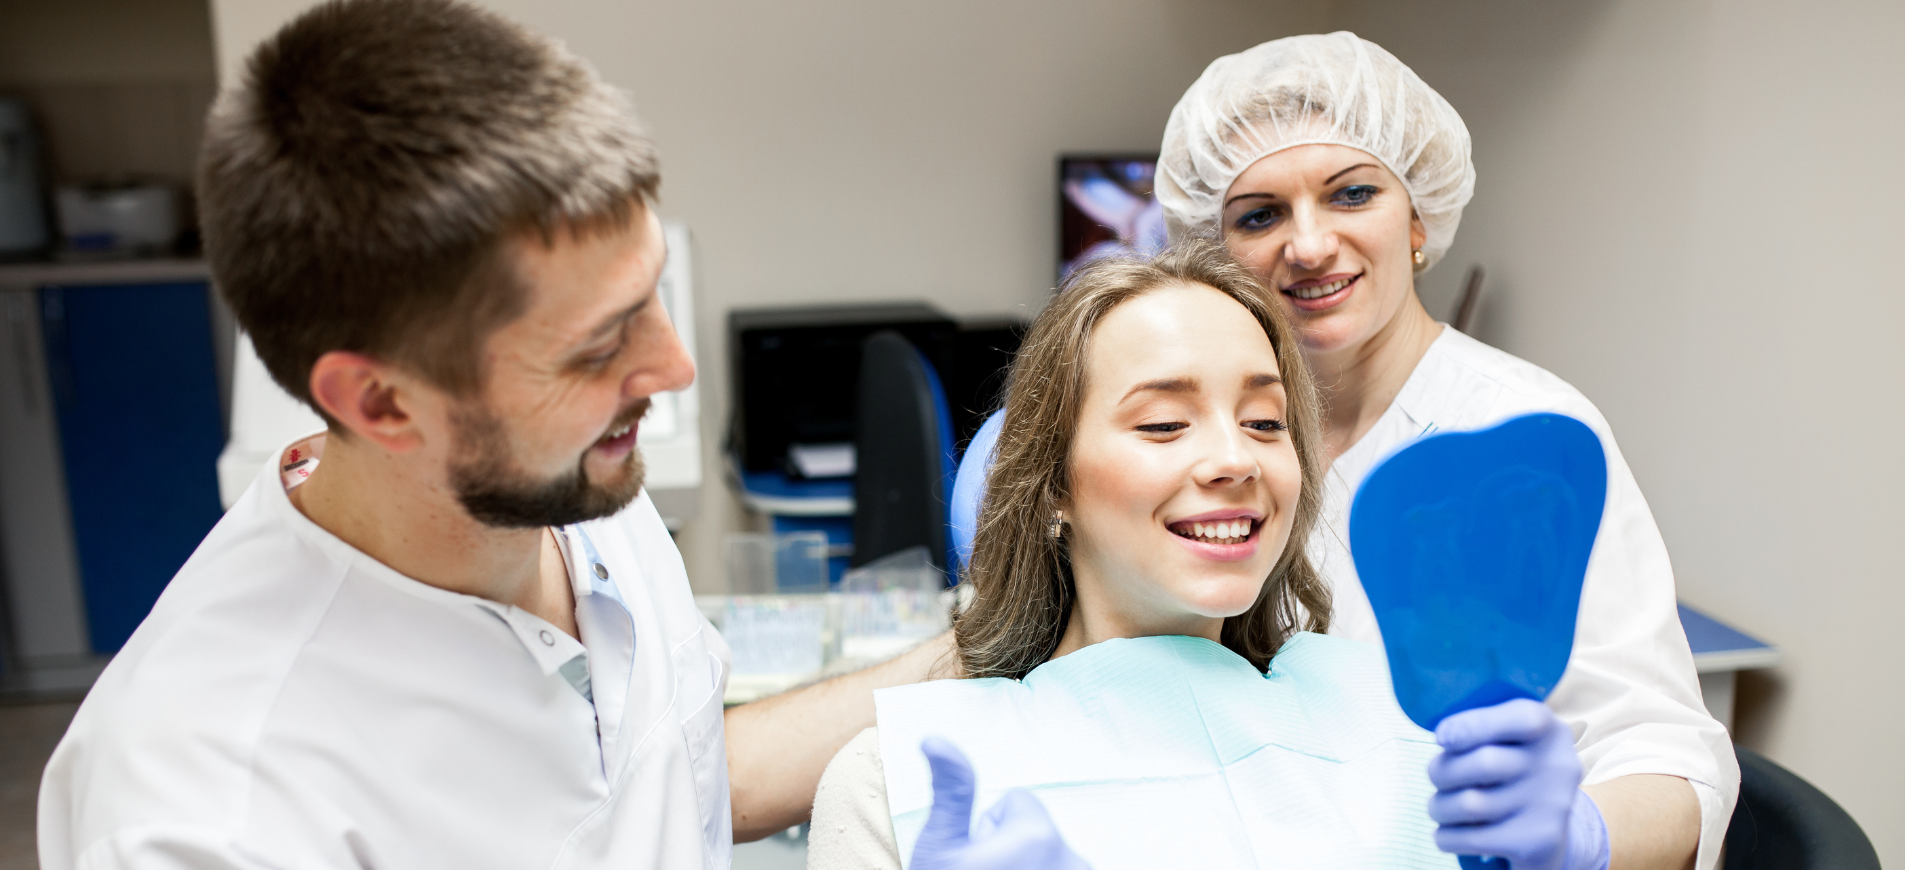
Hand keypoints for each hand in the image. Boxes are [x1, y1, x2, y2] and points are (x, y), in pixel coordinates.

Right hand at [910, 736, 1090, 869]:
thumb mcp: (939, 847)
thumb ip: (950, 790)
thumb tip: (936, 739)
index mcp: (1037, 836)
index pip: (1013, 802)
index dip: (985, 830)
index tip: (973, 861)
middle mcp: (1072, 860)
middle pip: (1034, 833)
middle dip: (1010, 853)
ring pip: (1048, 859)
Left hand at [1428, 699, 1609, 869]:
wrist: (1544, 832)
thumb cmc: (1509, 771)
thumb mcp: (1506, 739)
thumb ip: (1480, 728)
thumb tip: (1446, 737)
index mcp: (1548, 728)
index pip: (1521, 718)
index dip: (1472, 725)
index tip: (1442, 737)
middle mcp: (1557, 765)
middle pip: (1486, 762)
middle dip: (1443, 770)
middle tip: (1436, 775)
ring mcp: (1551, 806)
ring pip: (1472, 804)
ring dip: (1439, 806)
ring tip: (1438, 806)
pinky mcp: (1538, 842)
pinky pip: (1473, 838)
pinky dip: (1447, 836)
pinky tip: (1447, 832)